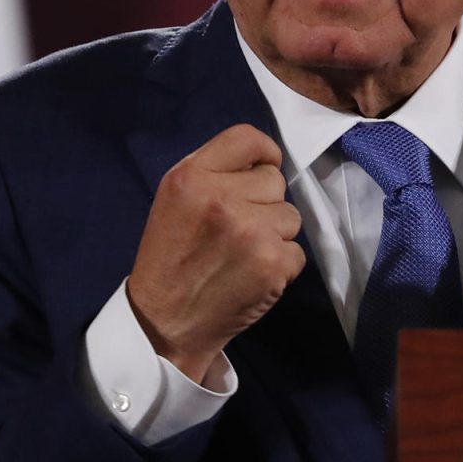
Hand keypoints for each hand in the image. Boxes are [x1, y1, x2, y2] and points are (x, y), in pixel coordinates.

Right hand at [126, 124, 304, 380]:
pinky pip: (297, 251)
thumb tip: (261, 159)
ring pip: (291, 215)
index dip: (262, 152)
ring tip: (243, 254)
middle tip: (236, 228)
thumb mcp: (175, 200)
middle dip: (263, 202)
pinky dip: (281, 265)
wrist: (165, 323)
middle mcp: (223, 199)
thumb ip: (213, 171)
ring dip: (274, 234)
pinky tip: (253, 275)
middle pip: (275, 180)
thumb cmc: (170, 257)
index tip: (261, 168)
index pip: (247, 138)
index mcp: (192, 177)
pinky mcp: (273, 265)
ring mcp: (252, 233)